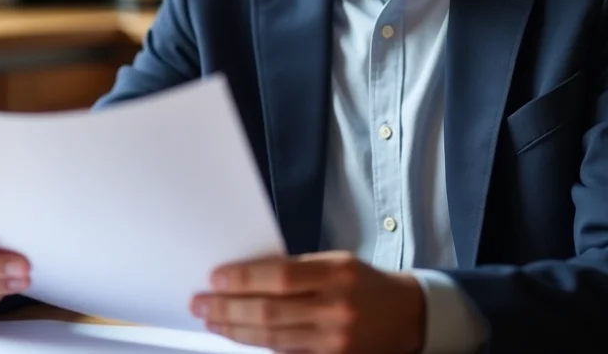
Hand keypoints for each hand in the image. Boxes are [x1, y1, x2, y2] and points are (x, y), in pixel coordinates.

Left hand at [191, 251, 425, 353]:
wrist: (406, 315)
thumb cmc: (364, 283)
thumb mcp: (335, 263)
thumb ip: (296, 270)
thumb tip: (246, 276)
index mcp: (337, 274)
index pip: (280, 278)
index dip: (243, 279)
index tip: (215, 278)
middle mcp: (336, 308)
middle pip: (270, 312)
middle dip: (228, 308)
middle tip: (201, 303)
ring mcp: (335, 340)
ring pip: (273, 339)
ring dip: (236, 330)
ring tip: (211, 320)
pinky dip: (260, 345)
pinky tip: (240, 336)